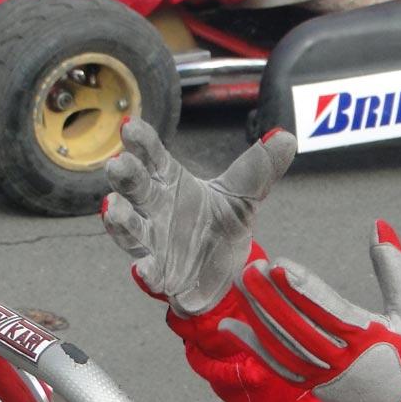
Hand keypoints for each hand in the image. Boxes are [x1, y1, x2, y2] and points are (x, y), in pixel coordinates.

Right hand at [102, 120, 295, 315]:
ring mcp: (153, 243)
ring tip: (114, 208)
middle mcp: (154, 209)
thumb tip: (286, 136)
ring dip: (120, 220)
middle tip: (118, 163)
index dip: (141, 141)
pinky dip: (144, 272)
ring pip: (130, 229)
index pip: (152, 156)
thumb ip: (262, 167)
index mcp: (170, 182)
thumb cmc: (224, 224)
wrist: (231, 272)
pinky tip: (143, 268)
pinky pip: (149, 273)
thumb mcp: (246, 193)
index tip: (130, 126)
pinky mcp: (162, 276)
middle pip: (134, 188)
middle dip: (124, 175)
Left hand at [224, 221, 400, 401]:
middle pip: (298, 327)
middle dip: (271, 297)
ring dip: (259, 316)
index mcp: (369, 339)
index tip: (279, 264)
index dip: (302, 288)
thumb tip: (379, 226)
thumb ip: (394, 266)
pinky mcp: (316, 388)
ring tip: (242, 287)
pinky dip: (254, 347)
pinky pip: (279, 367)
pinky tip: (232, 328)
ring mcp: (326, 378)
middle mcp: (343, 361)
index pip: (328, 311)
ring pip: (284, 347)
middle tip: (250, 268)